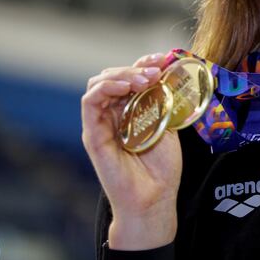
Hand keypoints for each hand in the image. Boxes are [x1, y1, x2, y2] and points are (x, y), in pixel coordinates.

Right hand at [81, 53, 181, 245]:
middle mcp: (112, 115)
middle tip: (155, 71)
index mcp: (129, 111)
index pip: (130, 78)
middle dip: (135, 67)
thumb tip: (170, 74)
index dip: (143, 63)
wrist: (154, 200)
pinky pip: (90, 103)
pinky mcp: (92, 135)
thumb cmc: (161, 169)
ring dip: (122, 75)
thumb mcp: (168, 126)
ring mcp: (100, 124)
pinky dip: (106, 88)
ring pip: (99, 84)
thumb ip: (164, 102)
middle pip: (113, 76)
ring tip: (144, 79)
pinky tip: (127, 87)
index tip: (163, 59)